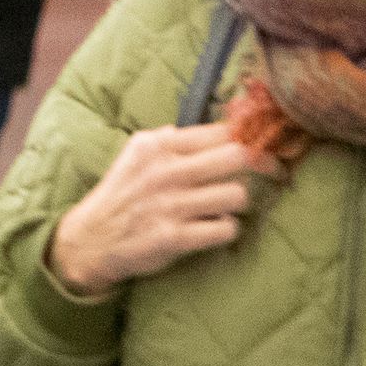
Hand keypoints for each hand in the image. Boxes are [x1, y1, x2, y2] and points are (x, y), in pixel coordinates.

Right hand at [50, 121, 278, 300]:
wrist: (90, 239)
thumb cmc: (123, 194)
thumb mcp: (137, 154)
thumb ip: (172, 139)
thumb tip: (221, 127)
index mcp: (157, 145)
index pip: (220, 131)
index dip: (252, 137)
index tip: (264, 145)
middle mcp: (164, 171)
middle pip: (237, 157)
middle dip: (264, 164)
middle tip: (275, 172)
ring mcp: (169, 205)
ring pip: (237, 195)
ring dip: (237, 203)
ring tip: (225, 205)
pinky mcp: (174, 237)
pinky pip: (226, 229)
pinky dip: (225, 229)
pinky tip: (212, 228)